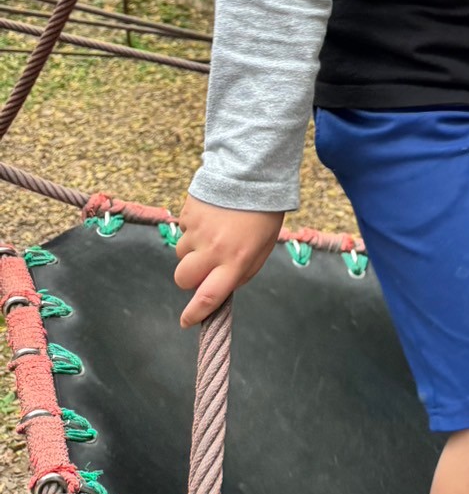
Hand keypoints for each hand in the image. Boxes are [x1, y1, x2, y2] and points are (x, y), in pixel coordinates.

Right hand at [174, 194, 284, 328]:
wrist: (253, 173)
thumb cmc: (263, 213)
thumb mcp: (263, 248)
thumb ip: (243, 272)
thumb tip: (222, 289)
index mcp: (236, 260)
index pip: (209, 296)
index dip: (195, 313)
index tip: (186, 321)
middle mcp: (214, 248)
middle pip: (184, 279)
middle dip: (190, 278)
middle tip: (204, 266)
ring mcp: (198, 231)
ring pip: (180, 254)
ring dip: (192, 251)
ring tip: (214, 232)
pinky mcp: (187, 214)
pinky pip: (182, 231)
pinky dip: (193, 230)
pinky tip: (211, 217)